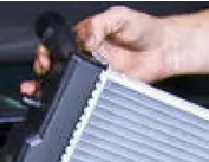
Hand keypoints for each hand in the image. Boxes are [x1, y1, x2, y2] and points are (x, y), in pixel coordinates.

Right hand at [20, 6, 174, 97]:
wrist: (165, 49)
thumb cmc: (144, 29)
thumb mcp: (118, 16)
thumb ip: (98, 25)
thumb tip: (84, 40)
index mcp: (86, 36)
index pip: (59, 44)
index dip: (47, 51)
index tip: (45, 57)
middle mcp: (88, 55)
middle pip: (59, 65)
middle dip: (45, 71)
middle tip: (44, 73)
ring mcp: (97, 73)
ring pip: (70, 81)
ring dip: (55, 87)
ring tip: (43, 89)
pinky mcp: (107, 87)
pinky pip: (90, 94)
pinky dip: (80, 97)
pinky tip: (72, 95)